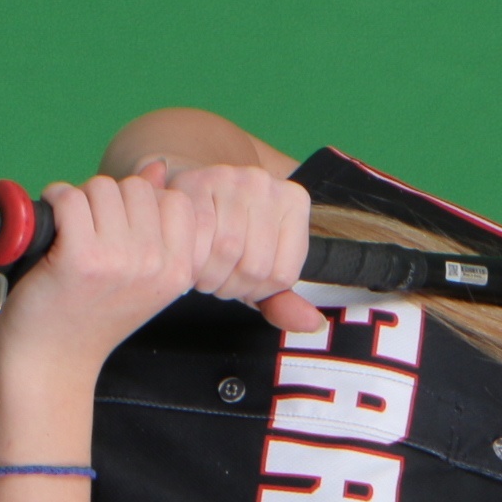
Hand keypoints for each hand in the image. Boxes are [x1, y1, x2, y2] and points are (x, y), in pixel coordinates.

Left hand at [0, 165, 322, 374]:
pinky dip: (53, 201)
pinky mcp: (81, 257)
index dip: (141, 206)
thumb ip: (154, 221)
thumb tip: (157, 167)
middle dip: (107, 202)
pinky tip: (51, 226)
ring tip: (70, 234)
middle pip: (136, 188)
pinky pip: (70, 198)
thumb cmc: (90, 315)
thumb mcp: (138, 273)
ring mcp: (120, 260)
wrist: (53, 361)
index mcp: (180, 270)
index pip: (175, 199)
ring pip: (102, 188)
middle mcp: (156, 265)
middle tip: (89, 235)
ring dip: (79, 201)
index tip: (119, 231)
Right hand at [146, 159, 324, 336]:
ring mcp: (231, 177)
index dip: (258, 293)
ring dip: (208, 277)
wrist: (193, 193)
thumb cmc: (232, 234)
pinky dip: (190, 260)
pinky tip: (189, 259)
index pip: (283, 274)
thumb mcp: (262, 266)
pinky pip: (197, 237)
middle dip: (231, 287)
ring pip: (225, 251)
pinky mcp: (195, 181)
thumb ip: (284, 300)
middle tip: (218, 281)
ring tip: (204, 272)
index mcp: (295, 201)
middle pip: (254, 265)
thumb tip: (313, 323)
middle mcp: (266, 183)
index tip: (243, 285)